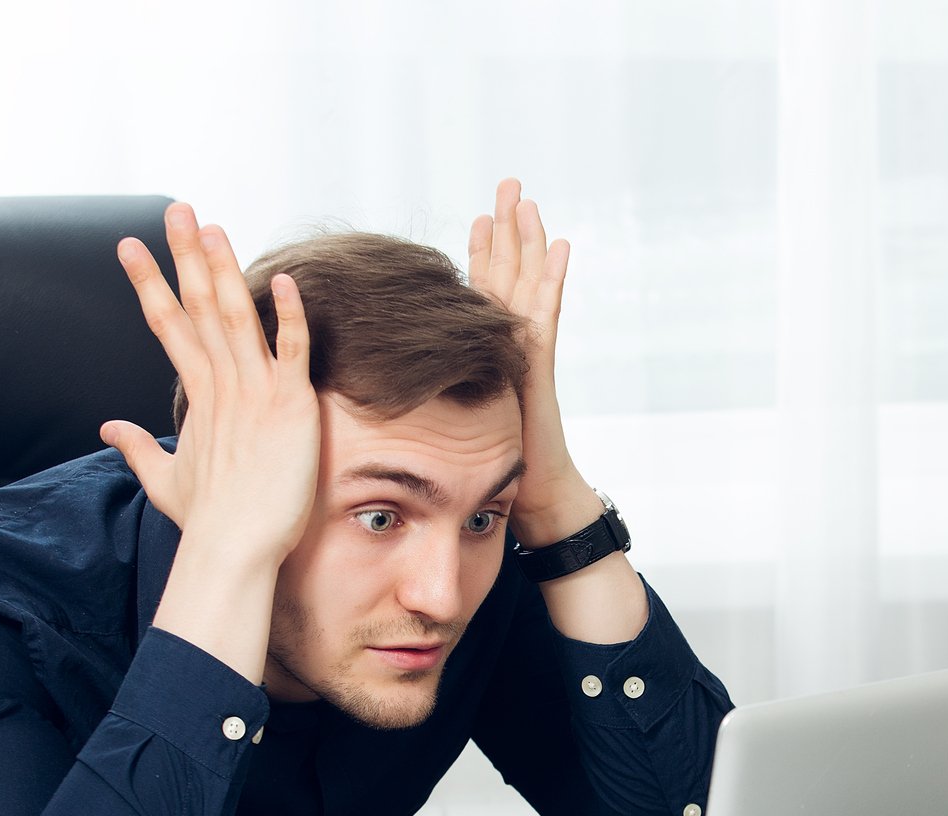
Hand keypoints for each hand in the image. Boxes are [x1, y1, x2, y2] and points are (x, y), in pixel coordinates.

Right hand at [99, 203, 319, 569]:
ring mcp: (255, 392)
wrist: (235, 548)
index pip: (168, 326)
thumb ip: (135, 449)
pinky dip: (289, 314)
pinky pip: (290, 349)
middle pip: (198, 306)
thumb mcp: (164, 479)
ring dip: (223, 268)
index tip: (129, 247)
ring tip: (209, 225)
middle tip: (175, 209)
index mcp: (197, 397)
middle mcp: (222, 385)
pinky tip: (284, 278)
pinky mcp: (290, 404)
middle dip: (183, 255)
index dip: (150, 284)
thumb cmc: (206, 521)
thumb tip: (107, 430)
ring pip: (237, 315)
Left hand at [468, 179, 600, 546]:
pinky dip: (551, 280)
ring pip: (528, 286)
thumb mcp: (452, 427)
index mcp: (489, 357)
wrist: (536, 499)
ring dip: (528, 242)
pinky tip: (560, 248)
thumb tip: (387, 395)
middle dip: (508, 232)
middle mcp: (512, 348)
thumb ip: (432, 404)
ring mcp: (531, 354)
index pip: (484, 295)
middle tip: (508, 184)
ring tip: (527, 199)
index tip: (478, 218)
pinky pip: (545, 314)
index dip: (483, 257)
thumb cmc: (499, 473)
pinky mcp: (541, 367)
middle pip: (509, 277)